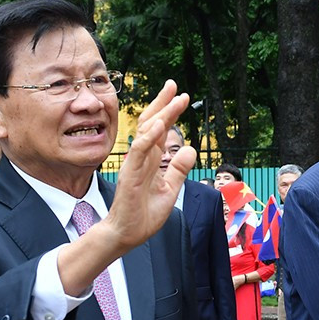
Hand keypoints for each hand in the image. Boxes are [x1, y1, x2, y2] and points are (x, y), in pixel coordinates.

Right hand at [101, 80, 197, 252]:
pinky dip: (149, 138)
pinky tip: (160, 126)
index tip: (181, 96)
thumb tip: (191, 149)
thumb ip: (179, 169)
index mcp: (151, 160)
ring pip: (147, 133)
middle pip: (152, 123)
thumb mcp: (170, 189)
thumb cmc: (144, 214)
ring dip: (161, 115)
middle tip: (175, 85)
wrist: (128, 234)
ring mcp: (135, 165)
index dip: (170, 111)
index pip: (161, 130)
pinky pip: (139, 152)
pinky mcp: (130, 175)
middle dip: (163, 103)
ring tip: (174, 100)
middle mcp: (142, 158)